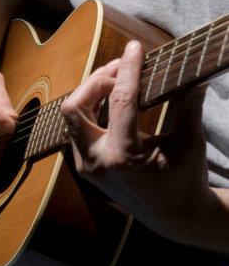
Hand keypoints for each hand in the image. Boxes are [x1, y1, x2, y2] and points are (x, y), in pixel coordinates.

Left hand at [61, 41, 213, 242]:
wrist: (172, 216)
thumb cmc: (184, 181)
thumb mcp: (190, 144)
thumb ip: (188, 107)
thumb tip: (194, 73)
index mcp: (124, 156)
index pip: (121, 100)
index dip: (128, 69)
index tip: (134, 49)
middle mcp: (96, 161)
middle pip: (75, 106)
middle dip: (95, 80)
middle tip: (121, 68)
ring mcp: (86, 166)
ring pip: (71, 117)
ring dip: (89, 93)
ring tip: (115, 80)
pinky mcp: (84, 166)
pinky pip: (76, 129)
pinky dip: (89, 109)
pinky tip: (108, 100)